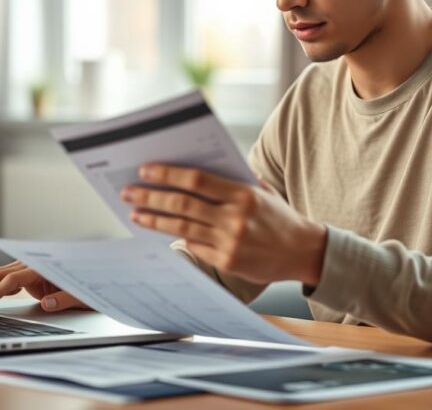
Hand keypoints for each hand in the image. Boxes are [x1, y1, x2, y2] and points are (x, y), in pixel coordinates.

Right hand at [0, 261, 89, 313]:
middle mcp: (33, 264)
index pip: (11, 280)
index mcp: (43, 268)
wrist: (94, 276)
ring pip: (0, 275)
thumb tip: (46, 304)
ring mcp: (29, 268)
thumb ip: (64, 300)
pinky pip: (7, 279)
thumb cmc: (89, 287)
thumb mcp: (81, 297)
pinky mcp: (29, 274)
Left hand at [122, 164, 326, 285]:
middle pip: (182, 204)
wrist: (303, 251)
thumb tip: (188, 170)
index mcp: (243, 193)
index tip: (144, 170)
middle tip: (129, 192)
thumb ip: (230, 180)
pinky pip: (193, 245)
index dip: (167, 174)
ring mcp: (230, 242)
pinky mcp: (227, 261)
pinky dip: (173, 236)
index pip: (196, 180)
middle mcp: (235, 218)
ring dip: (154, 220)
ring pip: (181, 227)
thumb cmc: (277, 215)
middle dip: (151, 197)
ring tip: (135, 213)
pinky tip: (157, 229)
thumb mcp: (260, 190)